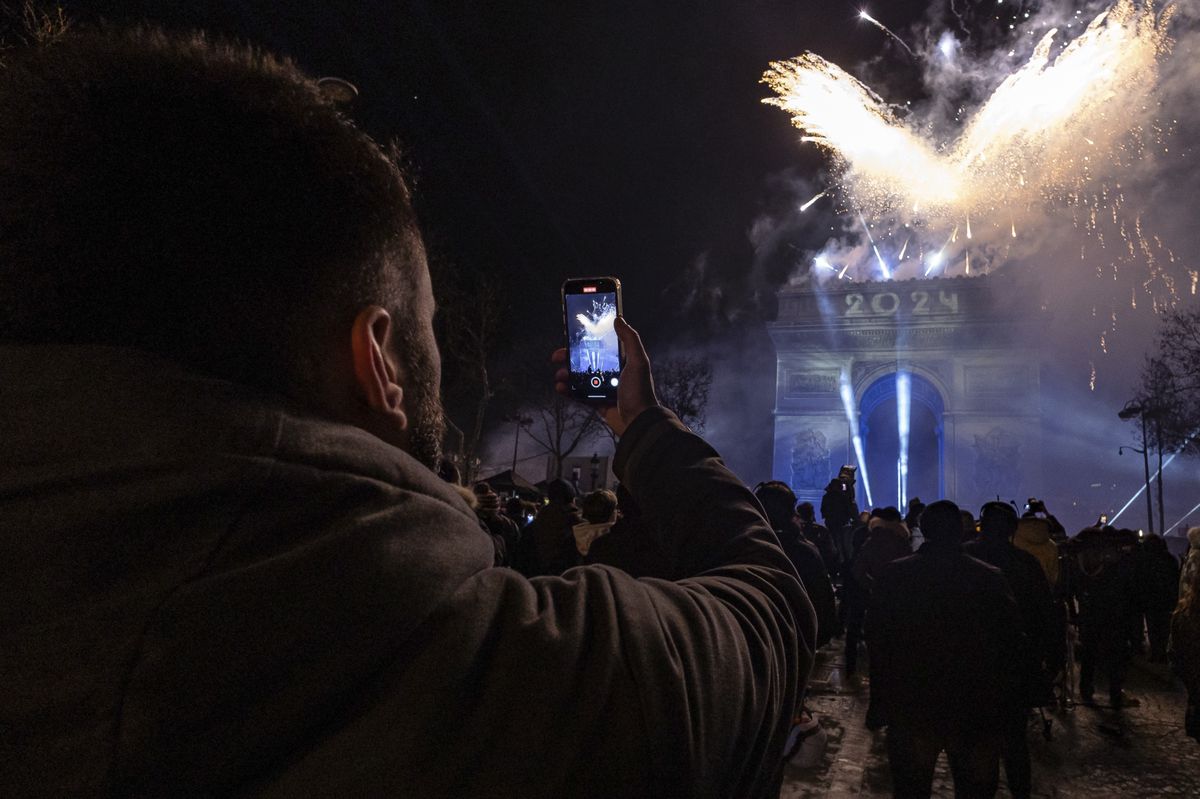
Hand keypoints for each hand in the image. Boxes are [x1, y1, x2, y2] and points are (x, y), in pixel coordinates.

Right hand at [553, 316, 657, 435]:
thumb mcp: (638, 362)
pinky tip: (560, 387)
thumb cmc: (640, 391)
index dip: (586, 340)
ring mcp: (603, 388)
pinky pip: (578, 394)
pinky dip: (568, 391)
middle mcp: (611, 373)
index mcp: (621, 361)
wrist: (639, 422)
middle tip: (558, 356)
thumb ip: (630, 339)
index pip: (600, 346)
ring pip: (579, 377)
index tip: (572, 336)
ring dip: (566, 375)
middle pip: (586, 361)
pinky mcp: (597, 402)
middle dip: (569, 358)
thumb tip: (618, 318)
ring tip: (560, 375)